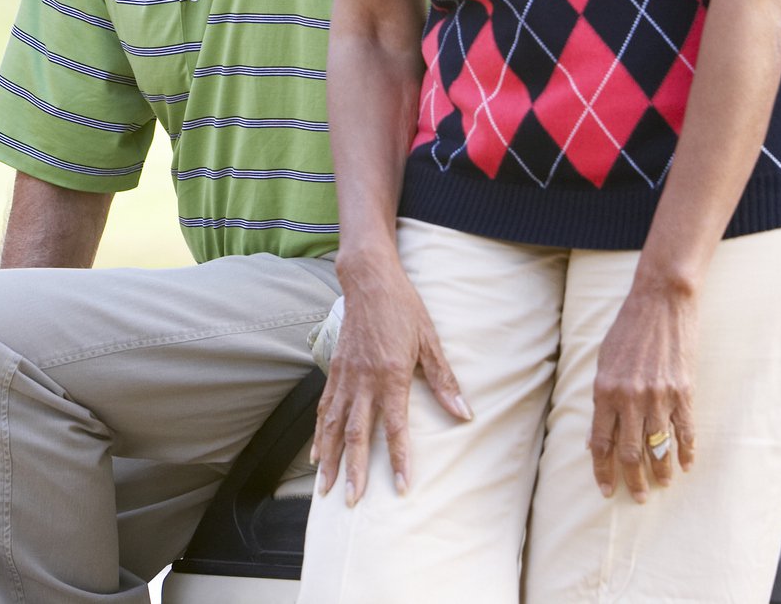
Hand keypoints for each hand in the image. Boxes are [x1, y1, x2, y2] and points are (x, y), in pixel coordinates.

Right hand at [310, 254, 468, 504]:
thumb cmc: (403, 307)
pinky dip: (319, 432)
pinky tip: (316, 452)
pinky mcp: (335, 369)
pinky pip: (324, 407)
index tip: (399, 486)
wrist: (369, 279)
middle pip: (357, 434)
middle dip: (354, 470)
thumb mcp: (430, 341)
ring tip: (325, 487)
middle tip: (352, 500)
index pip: (394, 427)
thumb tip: (464, 413)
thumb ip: (444, 381)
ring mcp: (345, 375)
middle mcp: (364, 380)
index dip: (398, 458)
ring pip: (333, 425)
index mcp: (391, 375)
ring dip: (330, 458)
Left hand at [587, 282, 697, 503]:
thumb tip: (596, 439)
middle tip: (638, 497)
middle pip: (631, 452)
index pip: (601, 442)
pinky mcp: (683, 392)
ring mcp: (659, 396)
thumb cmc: (627, 330)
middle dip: (633, 480)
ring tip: (662, 485)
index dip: (603, 470)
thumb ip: (600, 401)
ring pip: (659, 447)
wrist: (661, 303)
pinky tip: (686, 465)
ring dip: (661, 471)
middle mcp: (630, 398)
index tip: (606, 489)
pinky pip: (684, 430)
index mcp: (605, 391)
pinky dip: (686, 451)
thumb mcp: (603, 362)